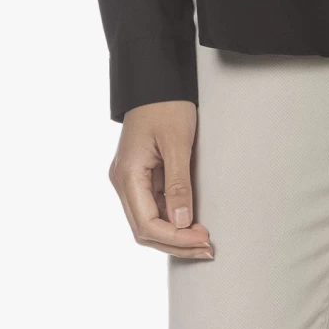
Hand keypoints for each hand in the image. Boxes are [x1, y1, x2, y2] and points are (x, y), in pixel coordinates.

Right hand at [109, 99, 214, 259]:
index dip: (175, 238)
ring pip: (148, 221)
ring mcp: (130, 179)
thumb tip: (181, 221)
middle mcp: (122, 181)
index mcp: (127, 175)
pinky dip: (171, 218)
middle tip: (206, 247)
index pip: (146, 224)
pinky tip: (191, 222)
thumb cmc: (165, 104)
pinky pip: (153, 206)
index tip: (201, 240)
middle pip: (144, 229)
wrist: (156, 81)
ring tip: (202, 240)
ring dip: (174, 234)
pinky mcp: (140, 175)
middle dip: (175, 242)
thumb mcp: (177, 142)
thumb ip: (178, 184)